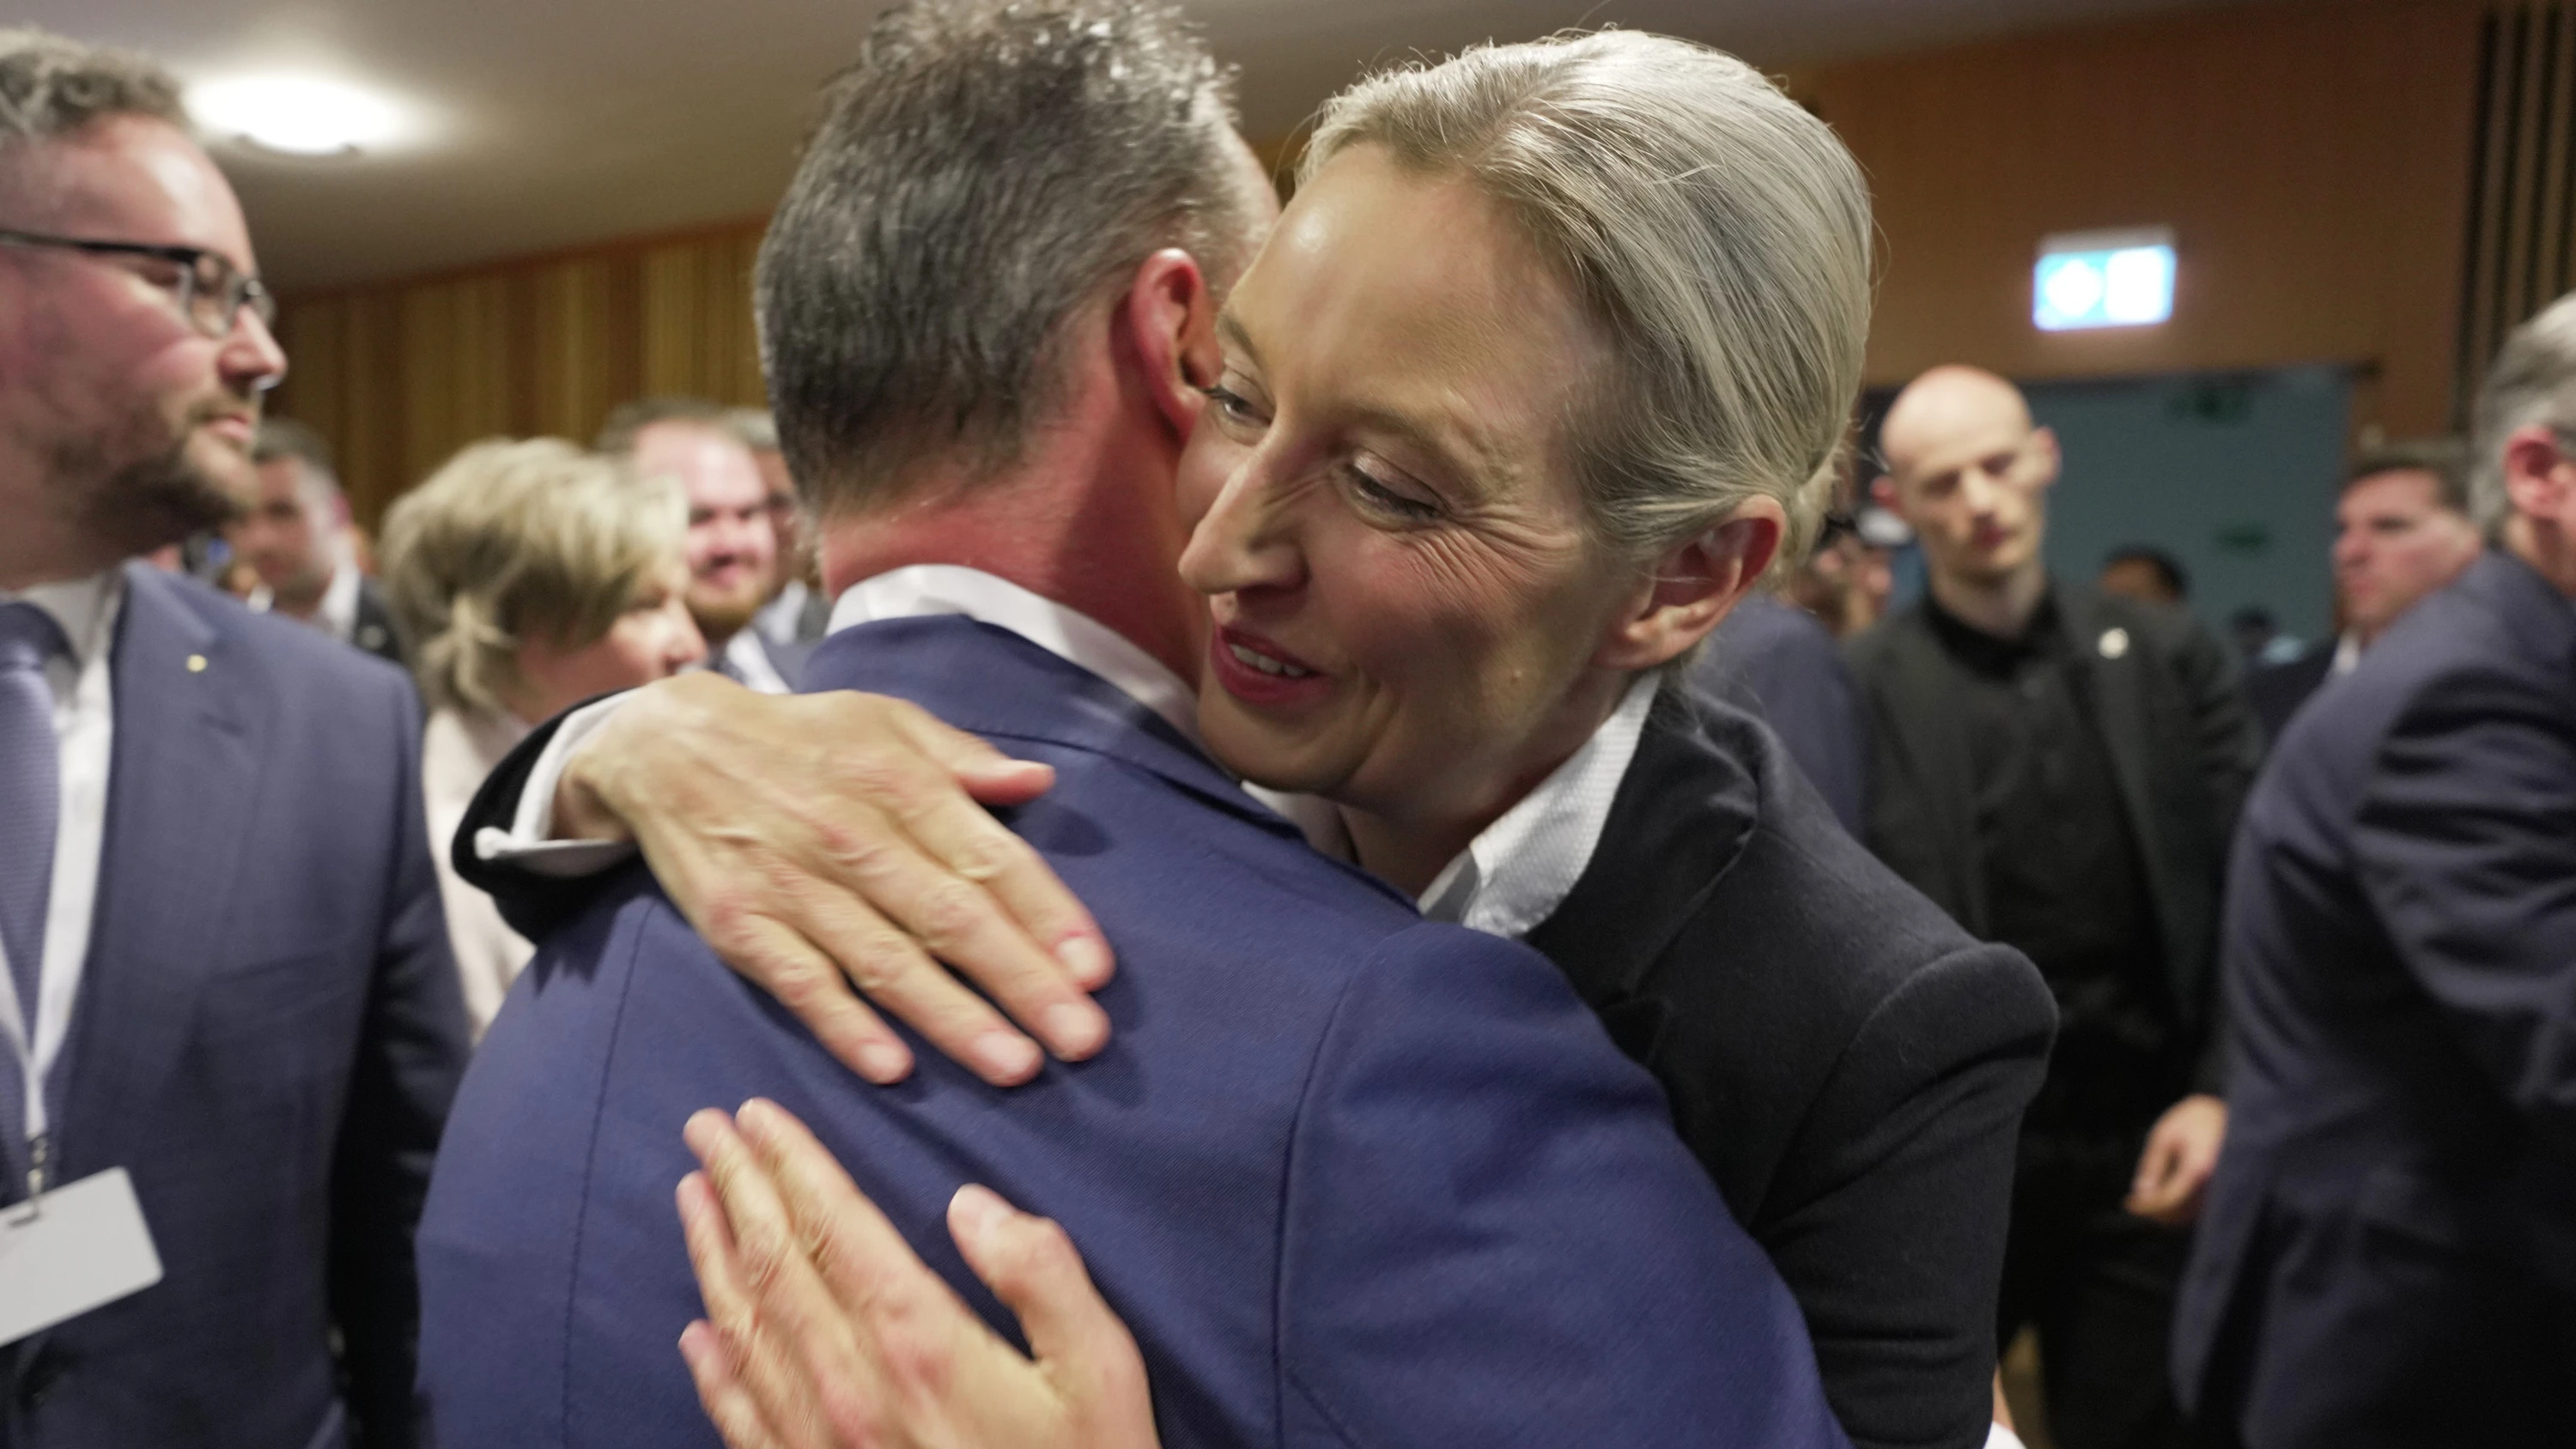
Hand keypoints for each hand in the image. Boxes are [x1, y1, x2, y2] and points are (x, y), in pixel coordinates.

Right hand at [558, 673, 1114, 1085]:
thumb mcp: (885, 721)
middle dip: (1021, 982)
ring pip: (884, 961)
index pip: (988, 857)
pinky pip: (799, 983)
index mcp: (900, 783)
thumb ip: (964, 759)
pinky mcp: (739, 926)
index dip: (1046, 915)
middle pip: (949, 918)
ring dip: (952, 1018)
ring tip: (1015, 1065)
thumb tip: (1039, 782)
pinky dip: (843, 1025)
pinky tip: (892, 1067)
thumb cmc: (801, 739)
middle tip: (1083, 1039)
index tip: (1096, 970)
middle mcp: (852, 837)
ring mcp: (793, 887)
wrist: (666, 744)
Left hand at [676, 1100, 1160, 1448]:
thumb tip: (972, 1205)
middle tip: (703, 1128)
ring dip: (713, 1256)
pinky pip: (742, 1421)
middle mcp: (853, 1391)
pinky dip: (713, 1368)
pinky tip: (697, 1333)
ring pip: (745, 1332)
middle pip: (777, 1267)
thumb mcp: (1103, 1372)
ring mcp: (823, 1448)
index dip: (793, 1164)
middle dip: (737, 1188)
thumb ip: (1041, 1276)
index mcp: (921, 1345)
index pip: (836, 1230)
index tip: (756, 1114)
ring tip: (691, 1198)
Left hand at [2125, 1093, 2226, 1224]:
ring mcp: (2225, 1189)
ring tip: (2148, 1199)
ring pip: (2192, 1214)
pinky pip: (2201, 1208)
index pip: (2169, 1200)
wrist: (2237, 1111)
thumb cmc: (2196, 1119)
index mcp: (2200, 1168)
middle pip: (2181, 1212)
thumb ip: (2152, 1165)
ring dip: (2168, 1212)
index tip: (2129, 1204)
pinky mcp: (2228, 1190)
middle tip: (2134, 1204)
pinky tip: (2166, 1196)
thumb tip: (2141, 1193)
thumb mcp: (2165, 1135)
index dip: (2147, 1207)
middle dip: (2155, 1212)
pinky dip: (2182, 1207)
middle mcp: (2217, 1184)